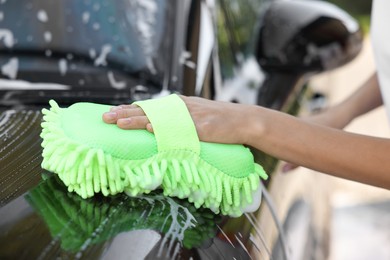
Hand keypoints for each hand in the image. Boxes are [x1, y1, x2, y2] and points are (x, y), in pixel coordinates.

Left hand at [102, 95, 255, 144]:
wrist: (242, 120)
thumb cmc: (218, 121)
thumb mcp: (194, 116)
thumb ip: (176, 120)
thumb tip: (155, 127)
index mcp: (177, 106)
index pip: (148, 107)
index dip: (129, 110)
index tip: (111, 113)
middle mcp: (180, 108)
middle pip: (148, 110)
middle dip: (125, 113)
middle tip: (105, 117)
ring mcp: (190, 117)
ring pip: (158, 117)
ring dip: (137, 120)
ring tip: (118, 123)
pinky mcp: (200, 127)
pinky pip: (179, 128)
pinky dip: (164, 128)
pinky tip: (150, 128)